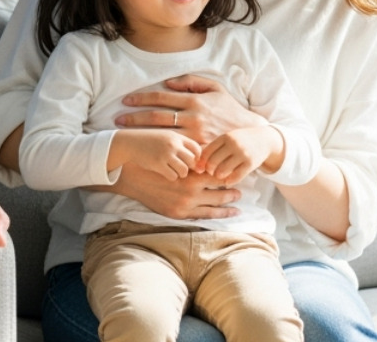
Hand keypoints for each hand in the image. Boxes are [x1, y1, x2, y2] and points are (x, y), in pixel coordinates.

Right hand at [110, 161, 243, 219]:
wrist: (134, 176)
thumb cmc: (158, 162)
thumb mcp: (179, 158)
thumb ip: (197, 161)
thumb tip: (215, 159)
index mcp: (193, 177)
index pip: (220, 179)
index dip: (230, 178)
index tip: (239, 177)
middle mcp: (190, 193)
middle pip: (219, 196)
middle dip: (232, 195)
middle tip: (242, 194)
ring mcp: (183, 206)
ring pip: (211, 210)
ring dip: (225, 210)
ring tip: (236, 209)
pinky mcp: (175, 214)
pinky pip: (198, 217)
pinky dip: (209, 215)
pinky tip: (216, 215)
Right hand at [111, 129, 202, 180]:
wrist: (131, 143)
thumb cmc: (152, 141)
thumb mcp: (168, 138)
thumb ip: (182, 145)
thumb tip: (198, 160)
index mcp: (178, 137)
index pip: (197, 149)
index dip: (196, 158)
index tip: (190, 162)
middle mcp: (174, 145)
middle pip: (192, 160)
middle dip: (190, 167)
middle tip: (183, 168)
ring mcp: (166, 155)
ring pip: (184, 170)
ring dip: (181, 173)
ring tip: (174, 171)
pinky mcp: (157, 164)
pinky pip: (172, 176)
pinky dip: (171, 177)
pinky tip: (166, 173)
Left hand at [115, 75, 263, 142]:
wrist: (249, 134)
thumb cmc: (230, 110)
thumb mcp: (216, 89)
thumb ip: (192, 82)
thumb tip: (169, 83)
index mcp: (195, 101)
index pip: (162, 98)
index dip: (142, 98)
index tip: (126, 101)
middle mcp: (193, 118)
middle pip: (156, 117)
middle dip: (134, 117)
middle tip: (117, 120)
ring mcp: (195, 136)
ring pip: (160, 134)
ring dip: (141, 133)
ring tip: (125, 133)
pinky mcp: (197, 152)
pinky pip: (173, 150)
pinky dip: (157, 150)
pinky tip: (144, 151)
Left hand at [198, 125, 282, 185]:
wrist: (265, 139)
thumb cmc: (241, 141)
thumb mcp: (228, 139)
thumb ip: (213, 149)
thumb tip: (196, 166)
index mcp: (225, 137)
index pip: (206, 152)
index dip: (201, 163)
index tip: (202, 168)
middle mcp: (234, 144)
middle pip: (212, 163)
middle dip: (209, 171)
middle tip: (212, 172)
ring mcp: (243, 154)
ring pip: (222, 171)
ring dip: (218, 176)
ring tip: (220, 176)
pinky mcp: (251, 163)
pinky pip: (235, 177)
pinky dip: (229, 181)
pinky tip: (228, 180)